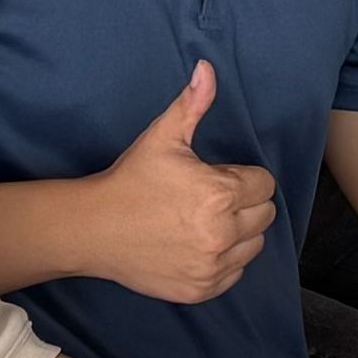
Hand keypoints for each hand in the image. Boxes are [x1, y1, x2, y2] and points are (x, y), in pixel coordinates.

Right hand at [81, 64, 278, 304]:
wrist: (93, 228)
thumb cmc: (131, 180)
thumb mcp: (162, 138)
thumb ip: (192, 104)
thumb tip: (207, 68)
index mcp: (220, 195)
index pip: (264, 184)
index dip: (241, 177)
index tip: (214, 178)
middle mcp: (222, 234)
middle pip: (264, 215)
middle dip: (244, 203)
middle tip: (209, 200)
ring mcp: (212, 266)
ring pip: (254, 245)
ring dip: (238, 232)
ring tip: (204, 221)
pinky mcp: (201, 289)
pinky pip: (235, 273)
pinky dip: (224, 260)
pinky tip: (197, 245)